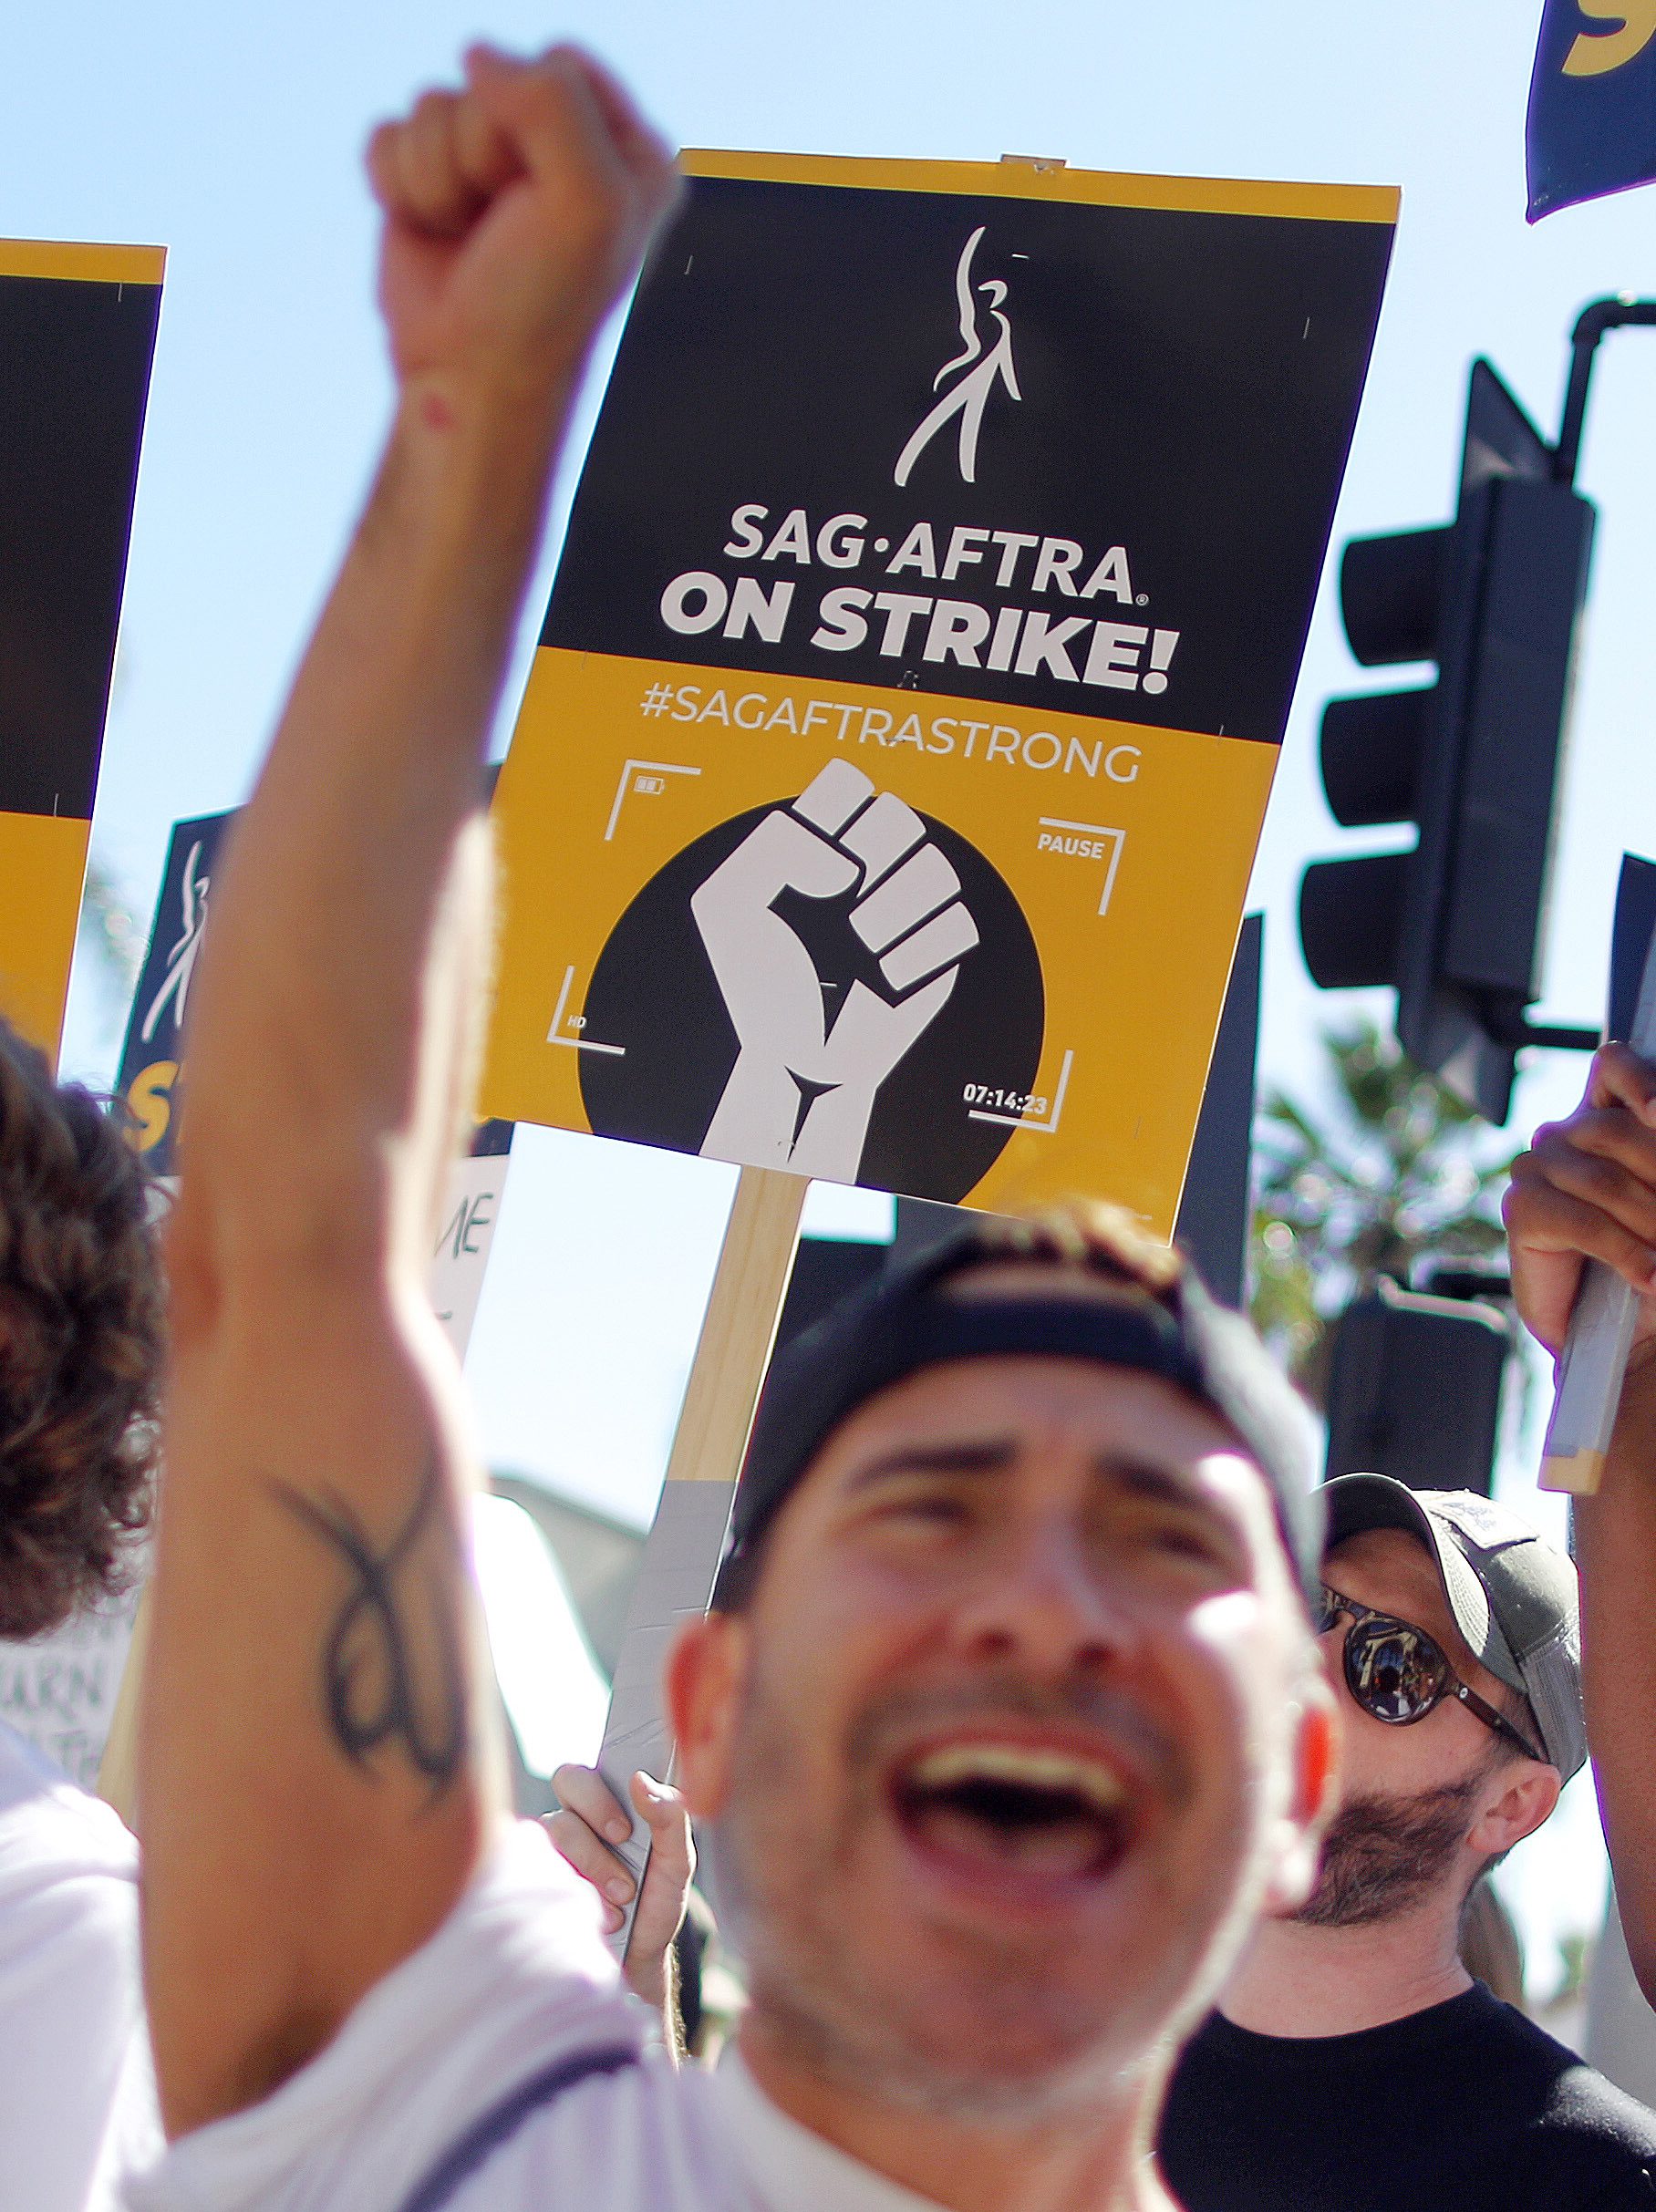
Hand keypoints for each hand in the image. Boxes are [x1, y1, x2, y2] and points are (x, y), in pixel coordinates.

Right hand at [366, 45, 678, 401]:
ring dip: (440, 180)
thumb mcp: (583, 199)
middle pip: (489, 76)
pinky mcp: (426, 177)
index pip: (560, 62)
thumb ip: (549, 100)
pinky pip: (388, 134)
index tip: (548, 204)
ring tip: (471, 237)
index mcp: (626, 147)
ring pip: (431, 102)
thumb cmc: (539, 301)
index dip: (536, 126)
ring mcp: (487, 159)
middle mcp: (560, 144)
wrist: (470, 376)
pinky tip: (432, 233)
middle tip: (506, 227)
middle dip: (483, 153)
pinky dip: (399, 188)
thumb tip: (476, 54)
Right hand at [545, 1765, 694, 2013]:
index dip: (600, 1787)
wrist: (638, 1961)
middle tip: (622, 1842)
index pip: (592, 1766)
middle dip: (596, 1813)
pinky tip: (600, 1915)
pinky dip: (574, 1890)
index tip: (625, 1827)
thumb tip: (641, 1780)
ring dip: (593, 1864)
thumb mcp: (677, 1864)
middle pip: (566, 1779)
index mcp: (611, 1801)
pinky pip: (536, 1865)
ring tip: (623, 1897)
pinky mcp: (537, 1878)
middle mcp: (577, 1817)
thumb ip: (670, 1819)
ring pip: (555, 1826)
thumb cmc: (657, 1903)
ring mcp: (554, 1848)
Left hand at [692, 760, 978, 1180]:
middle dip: (872, 856)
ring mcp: (903, 915)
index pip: (849, 784)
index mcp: (817, 848)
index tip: (814, 851)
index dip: (838, 806)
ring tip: (861, 944)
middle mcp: (866, 873)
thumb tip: (844, 867)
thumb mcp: (728, 904)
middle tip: (842, 902)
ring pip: (937, 869)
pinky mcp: (934, 958)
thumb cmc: (756, 987)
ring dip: (896, 907)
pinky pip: (960, 925)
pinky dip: (924, 950)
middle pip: (900, 818)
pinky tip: (886, 978)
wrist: (790, 1060)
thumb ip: (773, 850)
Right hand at [1504, 1044, 1655, 1362]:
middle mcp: (1570, 1134)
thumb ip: (1654, 1159)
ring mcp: (1540, 1168)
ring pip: (1603, 1180)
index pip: (1615, 1066)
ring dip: (1652, 1227)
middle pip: (1615, 1128)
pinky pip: (1579, 1220)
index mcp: (1612, 1118)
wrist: (1628, 1335)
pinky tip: (1648, 1278)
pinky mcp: (1523, 1211)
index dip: (1640, 1080)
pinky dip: (1624, 1252)